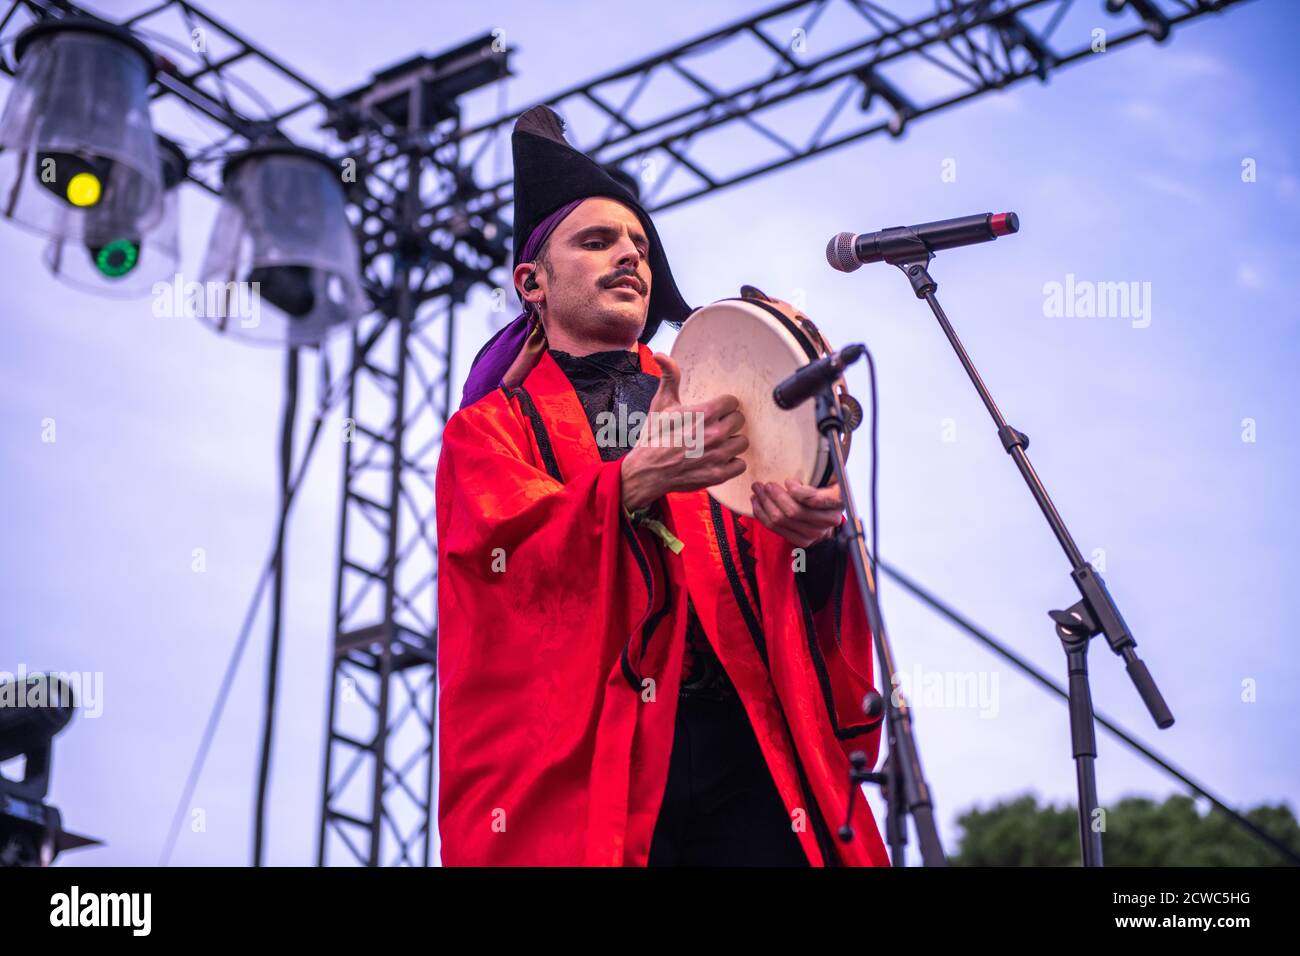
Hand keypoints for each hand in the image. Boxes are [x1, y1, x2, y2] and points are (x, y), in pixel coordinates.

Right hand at [620, 353, 747, 510]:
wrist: (646, 471)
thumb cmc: (654, 438)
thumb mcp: (660, 404)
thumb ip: (668, 377)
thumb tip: (660, 355)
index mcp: (704, 413)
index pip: (733, 402)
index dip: (724, 406)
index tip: (717, 411)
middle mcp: (715, 434)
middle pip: (740, 421)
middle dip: (729, 422)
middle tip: (716, 426)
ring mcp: (718, 455)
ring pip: (742, 442)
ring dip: (732, 442)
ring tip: (719, 443)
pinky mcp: (718, 474)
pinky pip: (740, 465)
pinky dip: (732, 463)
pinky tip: (720, 459)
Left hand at [750, 478, 842, 547]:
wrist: (828, 515)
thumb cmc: (822, 490)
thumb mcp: (825, 478)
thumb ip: (815, 475)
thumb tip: (789, 482)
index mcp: (837, 502)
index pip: (812, 499)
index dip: (796, 491)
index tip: (787, 481)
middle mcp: (828, 521)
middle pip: (793, 511)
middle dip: (774, 495)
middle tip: (763, 484)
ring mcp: (815, 534)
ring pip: (781, 519)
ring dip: (764, 503)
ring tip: (756, 490)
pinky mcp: (802, 542)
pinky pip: (775, 528)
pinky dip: (762, 514)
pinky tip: (756, 502)